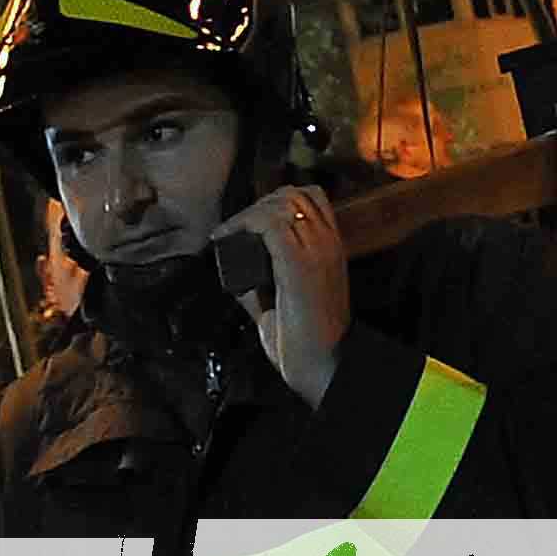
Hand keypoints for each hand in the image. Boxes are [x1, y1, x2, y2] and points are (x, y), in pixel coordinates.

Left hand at [212, 184, 352, 408]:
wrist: (324, 362)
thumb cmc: (306, 340)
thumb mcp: (288, 301)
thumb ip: (266, 285)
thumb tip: (236, 274)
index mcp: (332, 248)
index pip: (313, 197)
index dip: (277, 201)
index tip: (249, 221)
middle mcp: (328, 242)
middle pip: (295, 193)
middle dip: (260, 203)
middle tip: (235, 226)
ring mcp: (316, 250)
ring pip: (282, 202)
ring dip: (249, 212)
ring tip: (229, 231)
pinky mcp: (297, 263)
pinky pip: (269, 224)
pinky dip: (242, 224)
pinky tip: (224, 237)